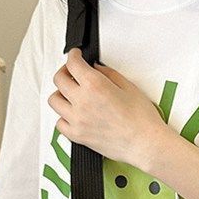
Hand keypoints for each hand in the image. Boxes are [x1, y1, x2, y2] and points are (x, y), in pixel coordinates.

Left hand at [48, 48, 168, 167]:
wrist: (145, 143)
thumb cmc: (141, 119)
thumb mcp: (128, 86)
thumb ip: (108, 74)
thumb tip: (96, 69)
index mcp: (94, 85)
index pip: (72, 63)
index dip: (73, 55)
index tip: (75, 56)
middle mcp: (82, 101)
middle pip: (58, 79)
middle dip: (64, 71)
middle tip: (71, 72)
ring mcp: (77, 120)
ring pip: (54, 101)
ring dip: (60, 94)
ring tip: (70, 94)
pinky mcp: (77, 136)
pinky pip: (59, 123)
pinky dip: (63, 116)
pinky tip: (72, 114)